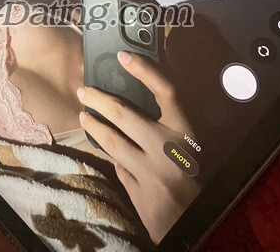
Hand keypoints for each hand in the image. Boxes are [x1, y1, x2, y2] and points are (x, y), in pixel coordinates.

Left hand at [77, 51, 200, 244]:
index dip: (144, 70)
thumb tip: (143, 91)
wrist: (196, 224)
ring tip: (84, 116)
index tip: (123, 56)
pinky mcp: (137, 194)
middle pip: (124, 113)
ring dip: (93, 126)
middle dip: (98, 99)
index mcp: (186, 133)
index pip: (166, 90)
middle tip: (83, 90)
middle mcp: (167, 149)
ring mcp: (150, 173)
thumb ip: (170, 122)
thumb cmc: (195, 178)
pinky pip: (117, 167)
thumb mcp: (190, 145)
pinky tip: (101, 147)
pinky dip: (109, 156)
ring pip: (111, 141)